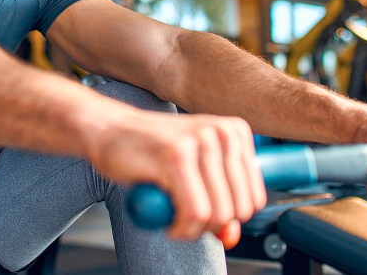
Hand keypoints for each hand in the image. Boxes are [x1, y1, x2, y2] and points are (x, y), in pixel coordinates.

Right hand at [89, 108, 266, 240]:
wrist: (111, 130)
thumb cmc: (152, 150)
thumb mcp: (195, 172)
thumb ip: (218, 200)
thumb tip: (233, 235)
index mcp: (235, 132)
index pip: (254, 198)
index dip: (228, 217)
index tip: (205, 212)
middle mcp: (222, 133)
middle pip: (238, 209)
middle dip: (211, 226)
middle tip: (186, 218)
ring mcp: (200, 142)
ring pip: (217, 214)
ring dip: (192, 229)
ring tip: (173, 215)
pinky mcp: (176, 156)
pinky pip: (194, 213)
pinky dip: (180, 228)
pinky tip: (166, 218)